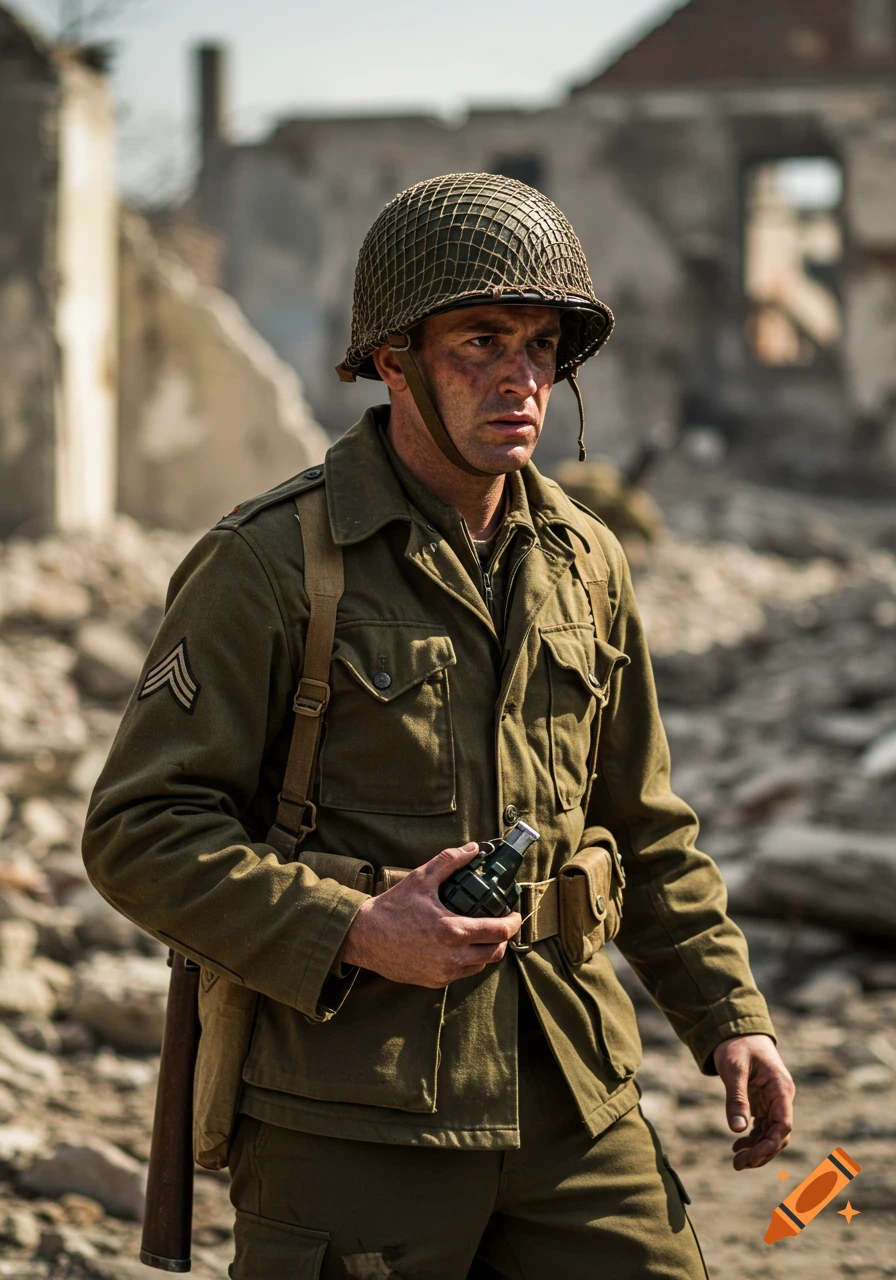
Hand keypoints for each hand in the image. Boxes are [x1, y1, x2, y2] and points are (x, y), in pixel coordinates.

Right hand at [342, 843, 522, 987]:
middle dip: (504, 937)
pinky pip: (463, 974)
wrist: (364, 938)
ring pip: (481, 966)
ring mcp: (443, 972)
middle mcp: (452, 957)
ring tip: (484, 934)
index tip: (514, 913)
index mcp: (453, 931)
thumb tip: (473, 848)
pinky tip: (463, 947)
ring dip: (488, 950)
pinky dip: (470, 962)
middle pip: (496, 953)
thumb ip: (449, 861)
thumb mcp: (421, 879)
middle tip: (502, 922)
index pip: (499, 932)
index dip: (513, 922)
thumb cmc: (392, 908)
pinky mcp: (434, 982)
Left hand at [713, 1034, 794, 1170]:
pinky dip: (752, 1139)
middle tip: (738, 1165)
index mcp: (780, 1088)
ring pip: (771, 1133)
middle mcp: (781, 1097)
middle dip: (761, 1152)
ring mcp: (773, 1100)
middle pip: (778, 1134)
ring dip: (757, 1149)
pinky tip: (738, 1146)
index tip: (752, 1158)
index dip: (770, 1145)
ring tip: (737, 1162)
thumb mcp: (733, 1069)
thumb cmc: (736, 1045)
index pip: (783, 1125)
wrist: (736, 1028)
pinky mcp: (763, 1101)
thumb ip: (736, 1098)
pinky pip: (762, 1127)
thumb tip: (737, 1130)